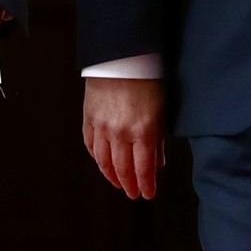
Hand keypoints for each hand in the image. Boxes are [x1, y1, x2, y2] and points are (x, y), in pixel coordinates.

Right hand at [83, 77, 164, 199]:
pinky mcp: (88, 118)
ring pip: (103, 161)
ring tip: (118, 182)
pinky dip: (96, 157)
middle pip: (122, 169)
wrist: (122, 55)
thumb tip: (157, 163)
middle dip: (128, 184)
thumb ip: (158, 139)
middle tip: (132, 193)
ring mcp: (102, 126)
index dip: (146, 185)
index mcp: (143, 131)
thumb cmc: (147, 78)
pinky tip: (102, 162)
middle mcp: (120, 133)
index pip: (143, 169)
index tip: (148, 195)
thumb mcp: (161, 109)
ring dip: (111, 175)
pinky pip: (90, 145)